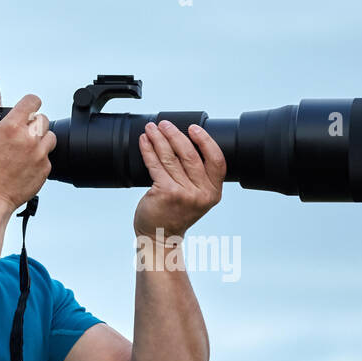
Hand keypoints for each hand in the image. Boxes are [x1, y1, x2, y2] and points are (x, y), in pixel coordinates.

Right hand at [0, 94, 54, 210]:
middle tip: (22, 133)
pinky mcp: (45, 169)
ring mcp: (39, 154)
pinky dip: (39, 158)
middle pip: (43, 119)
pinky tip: (25, 164)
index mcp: (11, 126)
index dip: (30, 102)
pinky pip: (48, 157)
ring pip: (50, 137)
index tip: (28, 108)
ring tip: (26, 148)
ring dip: (40, 140)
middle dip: (33, 123)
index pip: (33, 101)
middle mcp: (29, 138)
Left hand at [133, 120, 225, 239]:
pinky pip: (156, 165)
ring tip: (152, 128)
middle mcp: (201, 194)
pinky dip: (148, 150)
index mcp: (213, 192)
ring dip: (159, 139)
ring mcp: (184, 194)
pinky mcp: (165, 193)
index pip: (217, 160)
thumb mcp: (197, 197)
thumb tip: (184, 142)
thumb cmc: (176, 214)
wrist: (160, 236)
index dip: (205, 141)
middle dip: (176, 135)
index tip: (193, 128)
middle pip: (191, 155)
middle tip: (165, 124)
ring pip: (171, 158)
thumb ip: (198, 177)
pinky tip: (144, 141)